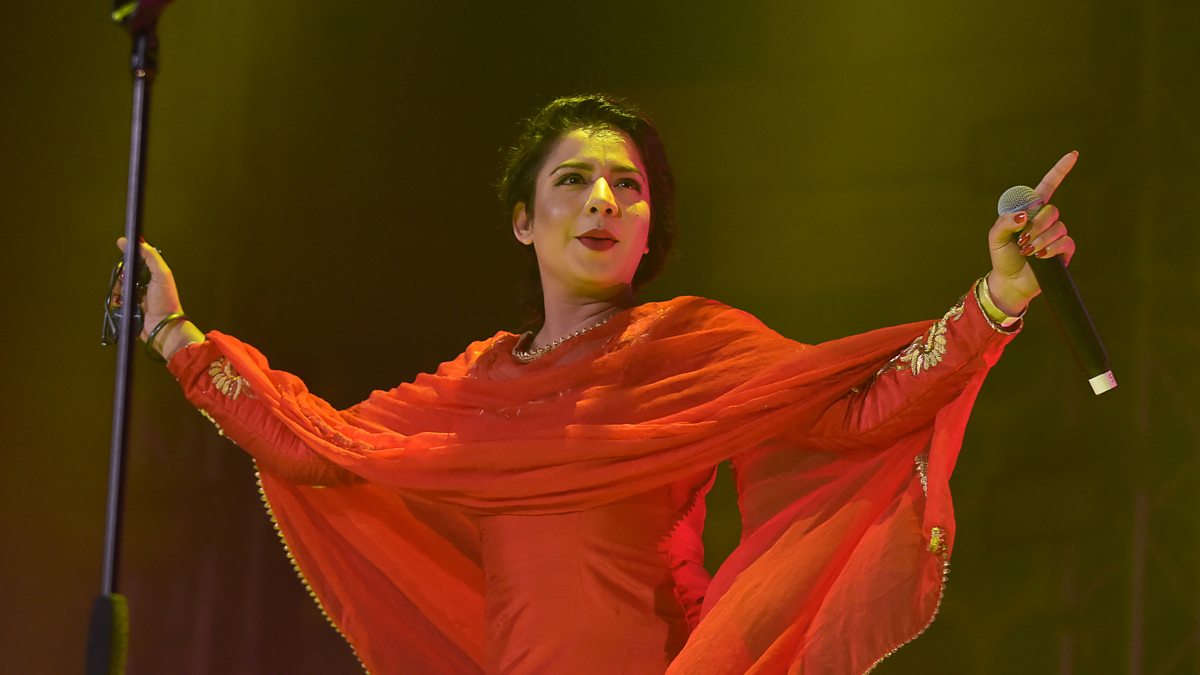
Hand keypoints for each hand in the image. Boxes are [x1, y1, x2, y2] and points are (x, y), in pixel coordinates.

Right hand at [113, 237, 198, 357]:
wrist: (162, 327)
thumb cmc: (165, 301)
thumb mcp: (161, 274)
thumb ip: (151, 257)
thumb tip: (137, 242)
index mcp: (154, 275)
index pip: (138, 260)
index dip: (129, 255)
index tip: (121, 247)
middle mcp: (145, 285)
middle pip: (125, 273)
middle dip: (122, 274)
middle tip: (125, 279)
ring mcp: (137, 297)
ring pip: (119, 286)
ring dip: (117, 288)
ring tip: (124, 294)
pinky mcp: (129, 308)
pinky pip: (116, 300)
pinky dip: (116, 300)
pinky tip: (120, 302)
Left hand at [985, 151, 1079, 315]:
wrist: (1010, 282)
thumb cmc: (1002, 257)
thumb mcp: (996, 237)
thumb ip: (1006, 222)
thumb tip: (1024, 214)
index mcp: (1029, 212)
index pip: (1047, 187)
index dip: (1060, 171)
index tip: (1074, 155)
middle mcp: (1045, 220)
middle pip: (1051, 210)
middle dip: (1036, 224)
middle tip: (1023, 240)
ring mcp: (1056, 235)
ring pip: (1057, 227)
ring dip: (1041, 239)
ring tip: (1028, 251)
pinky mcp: (1064, 250)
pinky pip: (1065, 241)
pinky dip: (1051, 249)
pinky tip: (1041, 256)